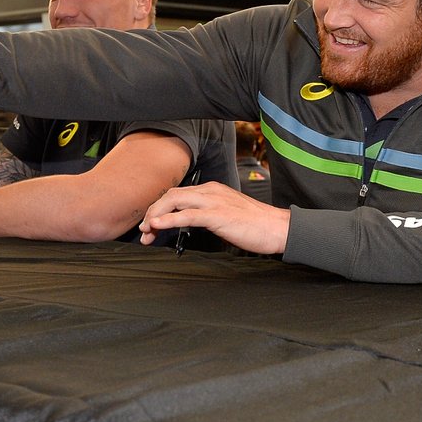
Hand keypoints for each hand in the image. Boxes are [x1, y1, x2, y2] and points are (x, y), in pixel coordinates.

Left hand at [138, 182, 288, 253]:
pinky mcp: (218, 215)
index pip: (177, 194)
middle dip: (153, 211)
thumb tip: (188, 222)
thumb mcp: (226, 214)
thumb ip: (207, 214)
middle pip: (171, 195)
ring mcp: (213, 201)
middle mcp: (210, 191)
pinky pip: (187, 215)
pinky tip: (157, 226)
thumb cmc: (255, 225)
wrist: (278, 228)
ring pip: (175, 201)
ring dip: (156, 216)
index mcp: (211, 189)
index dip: (160, 208)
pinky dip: (168, 219)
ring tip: (146, 231)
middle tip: (144, 231)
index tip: (150, 224)